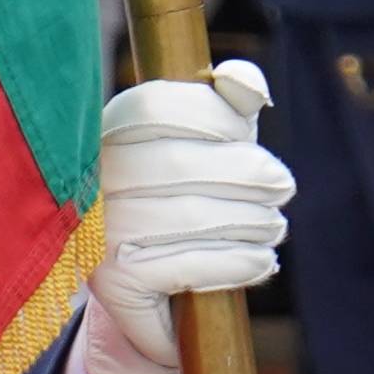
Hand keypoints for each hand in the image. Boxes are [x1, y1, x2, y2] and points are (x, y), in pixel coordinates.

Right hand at [77, 62, 287, 373]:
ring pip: (189, 216)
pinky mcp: (114, 283)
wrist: (150, 290)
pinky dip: (237, 262)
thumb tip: (245, 82)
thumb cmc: (186, 201)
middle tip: (283, 188)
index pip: (154, 108)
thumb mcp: (210, 146)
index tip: (246, 134)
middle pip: (179, 164)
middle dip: (247, 174)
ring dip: (251, 222)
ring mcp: (97, 233)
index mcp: (104, 135)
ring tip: (273, 227)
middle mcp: (91, 182)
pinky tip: (261, 261)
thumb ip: (229, 106)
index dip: (211, 116)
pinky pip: (189, 264)